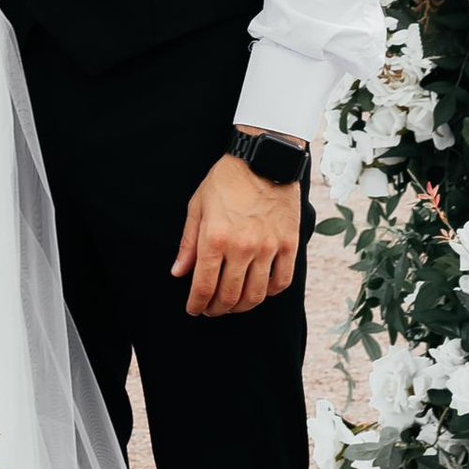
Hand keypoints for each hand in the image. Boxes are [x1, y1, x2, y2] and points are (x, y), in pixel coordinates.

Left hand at [172, 157, 301, 317]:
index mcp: (215, 238)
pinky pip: (281, 281)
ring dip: (241, 307)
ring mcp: (269, 247)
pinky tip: (259, 290)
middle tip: (211, 309)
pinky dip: (269, 292)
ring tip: (233, 305)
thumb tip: (179, 273)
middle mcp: (242, 247)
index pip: (204, 286)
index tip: (194, 309)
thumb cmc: (226, 180)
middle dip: (216, 309)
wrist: (264, 158)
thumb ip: (188, 243)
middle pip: (229, 296)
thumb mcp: (198, 206)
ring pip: (256, 295)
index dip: (197, 304)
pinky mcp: (289, 244)